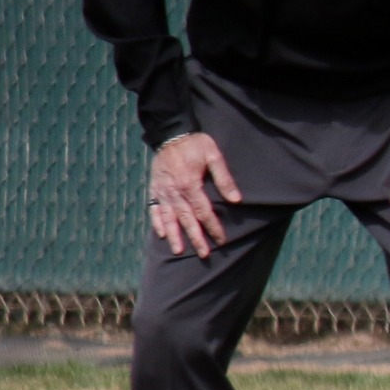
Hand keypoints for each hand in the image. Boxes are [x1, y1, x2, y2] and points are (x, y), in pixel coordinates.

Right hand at [148, 133, 240, 258]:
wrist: (170, 134)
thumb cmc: (195, 144)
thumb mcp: (214, 156)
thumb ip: (224, 178)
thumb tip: (236, 200)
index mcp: (190, 184)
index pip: (203, 211)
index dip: (213, 227)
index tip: (221, 240)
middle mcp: (174, 191)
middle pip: (186, 219)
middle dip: (195, 238)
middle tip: (204, 254)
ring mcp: (162, 191)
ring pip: (168, 218)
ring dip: (174, 235)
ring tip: (178, 251)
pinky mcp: (154, 189)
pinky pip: (153, 209)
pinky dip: (156, 222)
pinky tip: (161, 234)